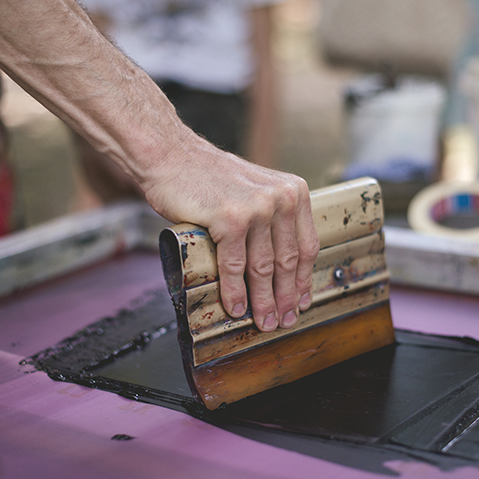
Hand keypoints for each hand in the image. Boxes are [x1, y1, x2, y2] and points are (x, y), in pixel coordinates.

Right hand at [143, 134, 318, 331]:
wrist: (172, 158)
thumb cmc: (209, 179)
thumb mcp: (256, 191)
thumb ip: (272, 218)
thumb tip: (280, 267)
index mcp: (294, 191)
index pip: (306, 245)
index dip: (304, 279)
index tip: (302, 301)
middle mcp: (281, 198)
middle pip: (287, 261)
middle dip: (285, 297)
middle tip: (283, 320)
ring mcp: (257, 207)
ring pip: (263, 267)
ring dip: (263, 301)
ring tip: (262, 321)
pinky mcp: (230, 218)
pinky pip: (235, 265)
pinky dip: (235, 291)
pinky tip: (236, 307)